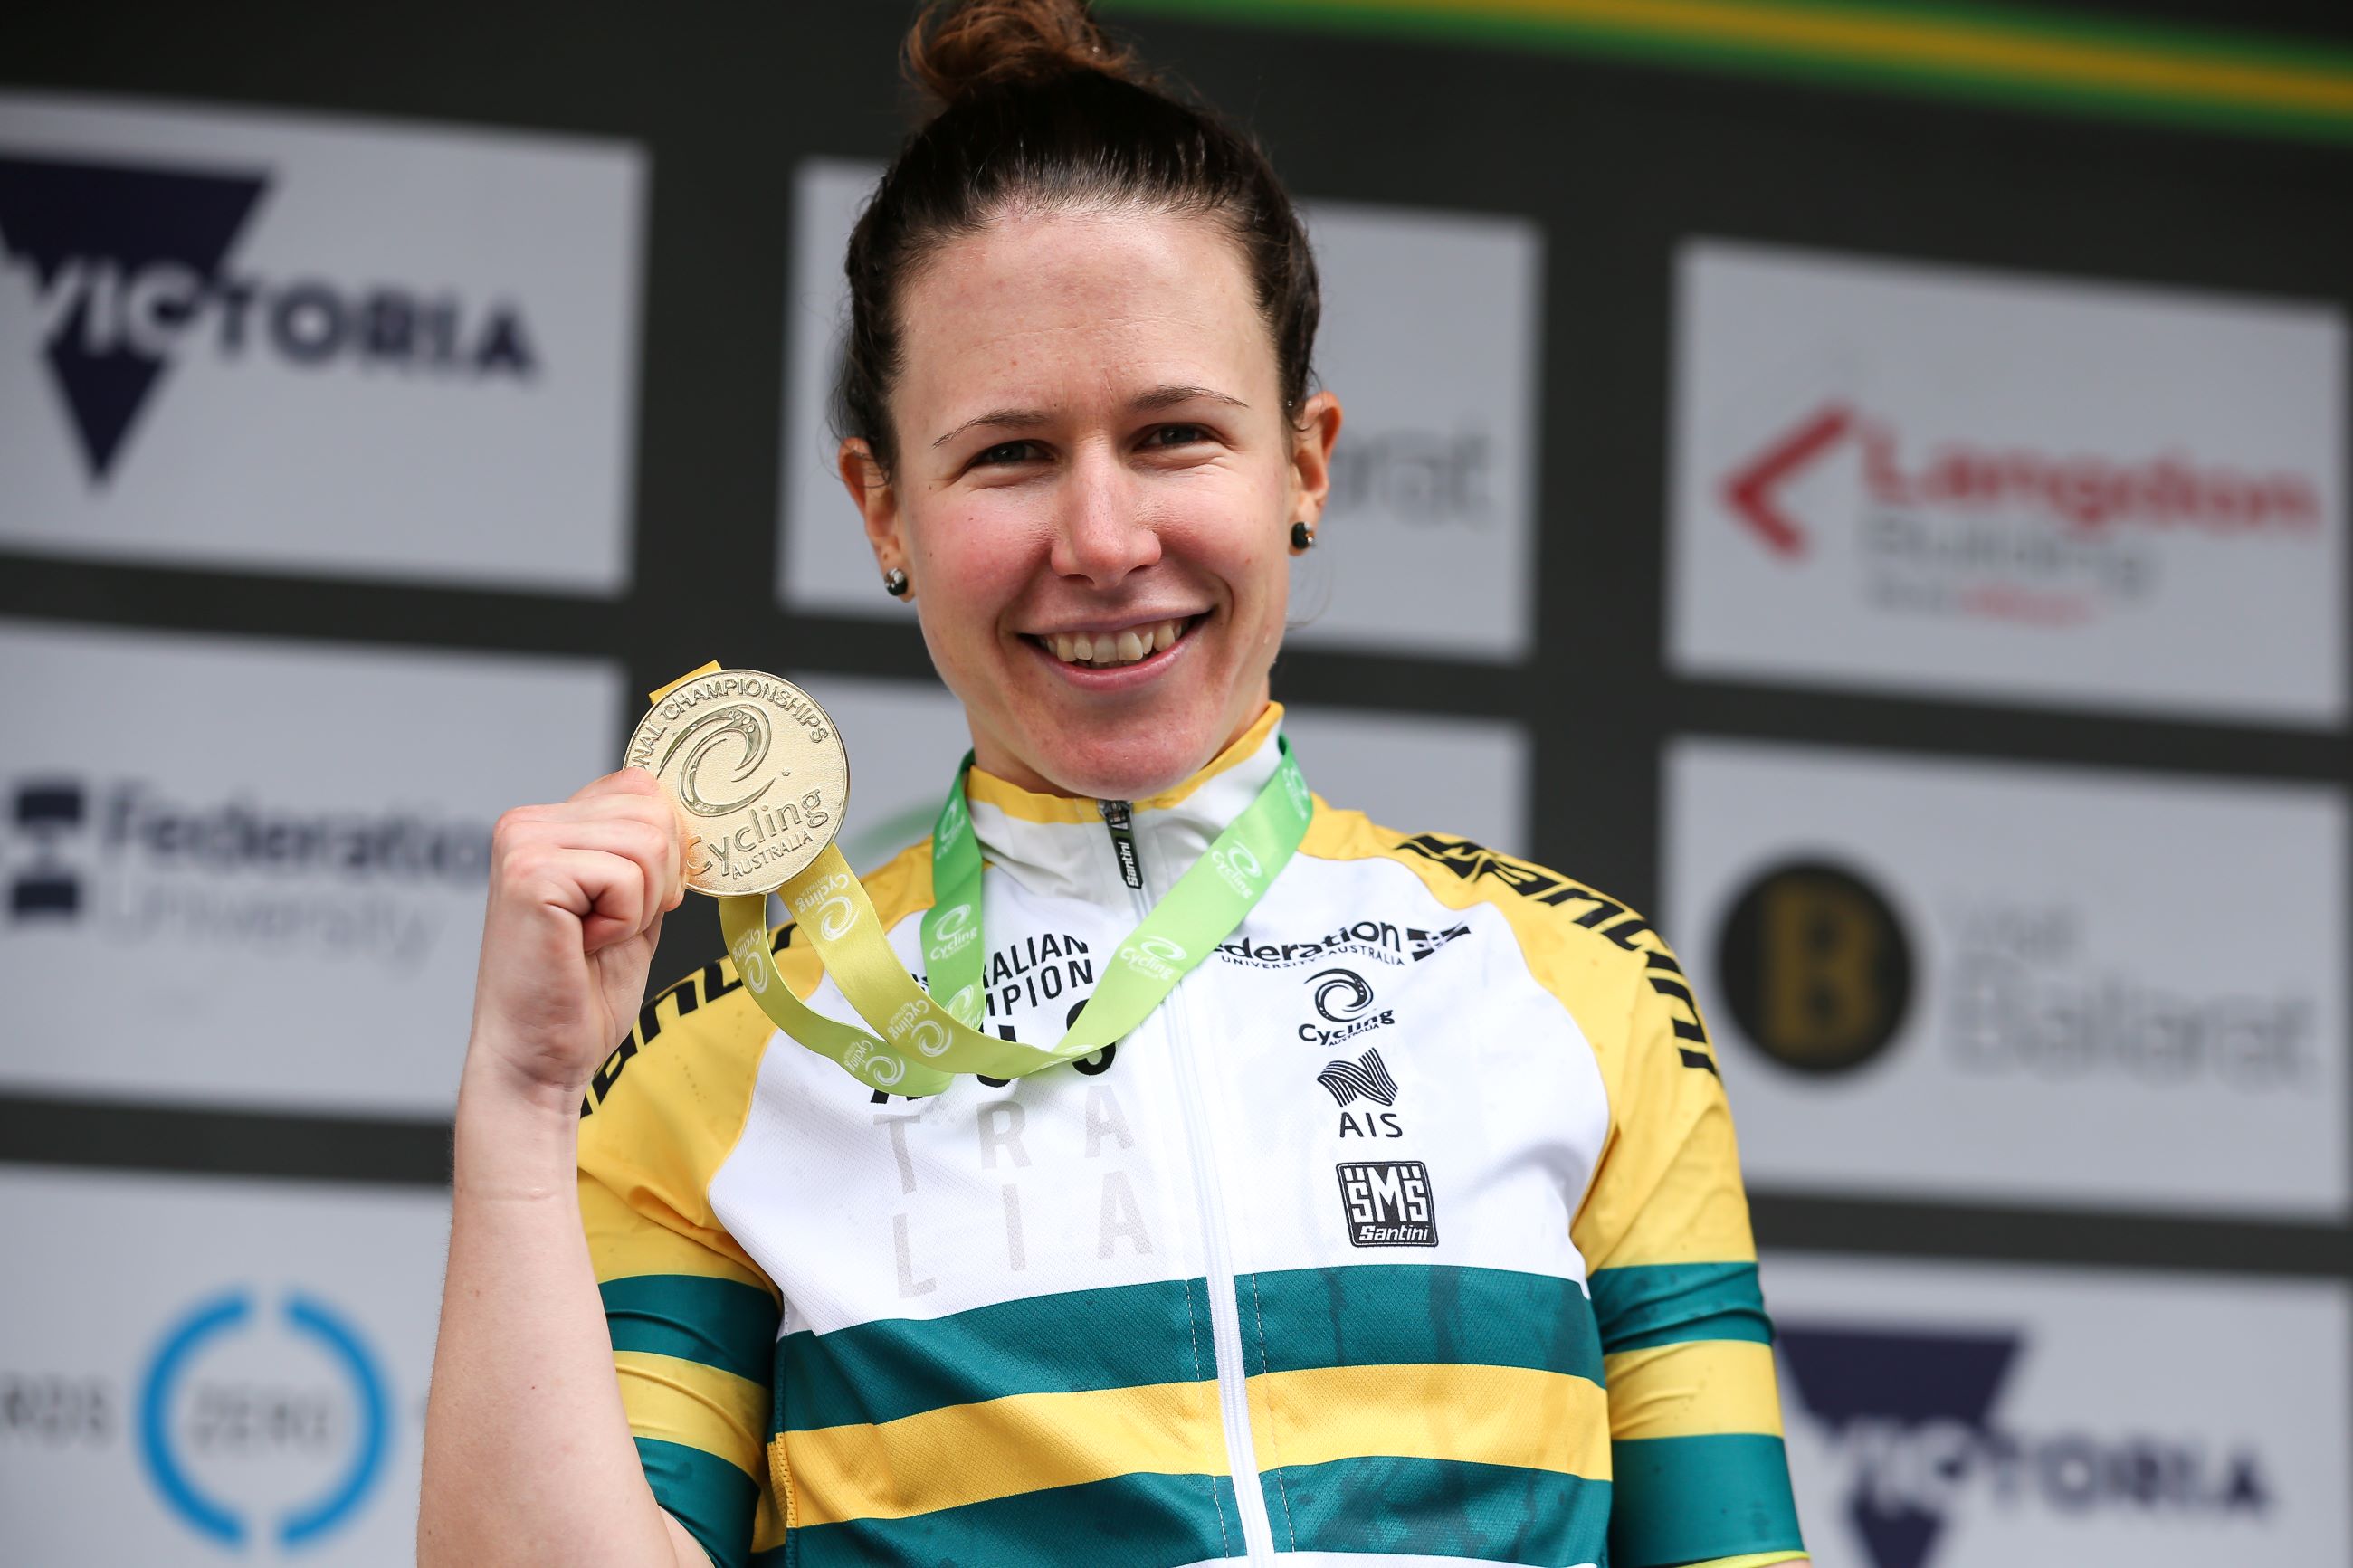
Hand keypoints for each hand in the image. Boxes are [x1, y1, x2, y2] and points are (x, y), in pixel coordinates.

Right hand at [464, 768, 685, 1102]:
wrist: (540, 1059)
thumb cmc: (584, 992)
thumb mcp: (633, 905)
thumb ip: (650, 855)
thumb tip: (696, 817)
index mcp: (550, 822)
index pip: (643, 787)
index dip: (665, 850)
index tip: (635, 904)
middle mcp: (528, 822)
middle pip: (653, 811)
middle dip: (657, 882)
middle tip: (610, 930)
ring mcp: (523, 844)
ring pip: (648, 842)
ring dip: (640, 906)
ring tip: (595, 938)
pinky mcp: (530, 876)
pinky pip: (625, 877)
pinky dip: (623, 922)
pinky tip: (583, 946)